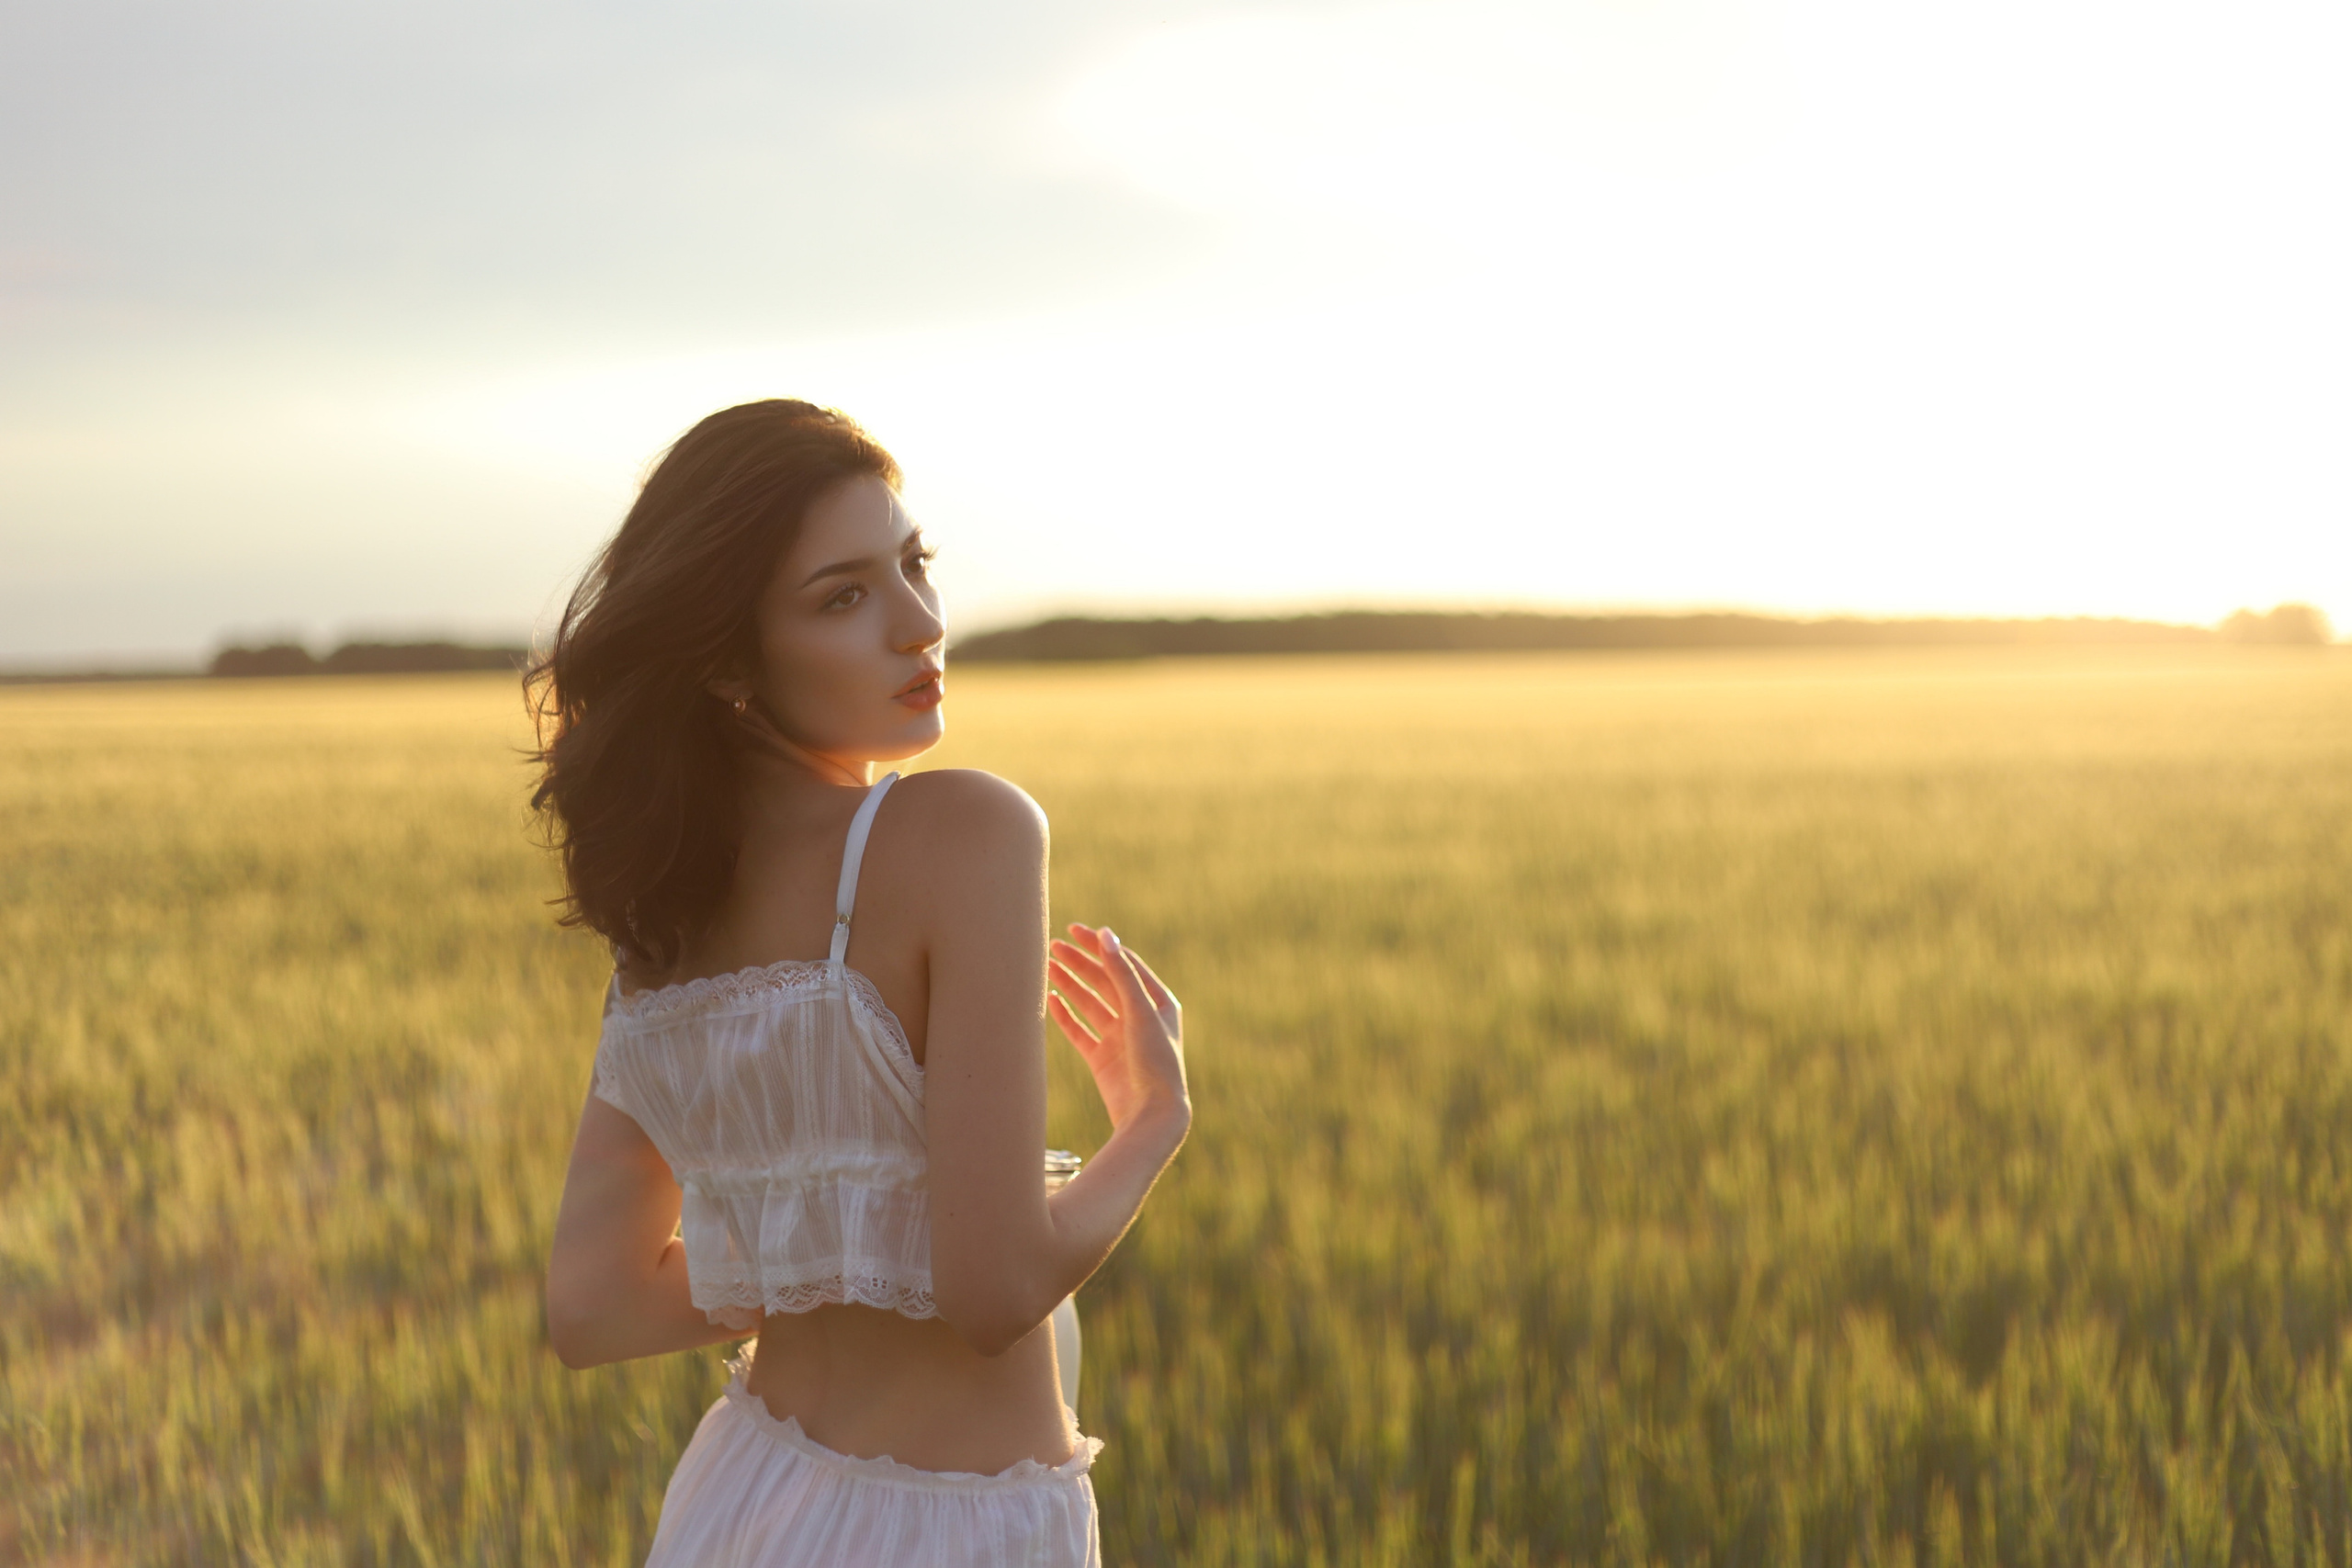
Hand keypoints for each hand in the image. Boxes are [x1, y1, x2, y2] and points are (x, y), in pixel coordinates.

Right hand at [1048, 924, 1188, 1133]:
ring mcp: (1119, 1039)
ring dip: (1070, 985)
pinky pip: (1080, 1032)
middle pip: (1105, 982)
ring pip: (1090, 1004)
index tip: (1075, 930)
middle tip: (1053, 946)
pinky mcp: (1102, 1060)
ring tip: (1047, 965)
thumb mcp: (1141, 1011)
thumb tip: (1105, 935)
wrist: (1151, 1115)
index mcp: (1158, 1003)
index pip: (1125, 964)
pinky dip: (1065, 1016)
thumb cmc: (1156, 1061)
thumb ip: (1121, 973)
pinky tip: (1050, 999)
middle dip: (1080, 963)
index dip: (1100, 946)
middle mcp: (1139, 1018)